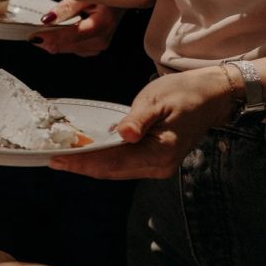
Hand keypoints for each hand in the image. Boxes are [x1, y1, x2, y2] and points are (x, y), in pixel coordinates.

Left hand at [29, 0, 124, 56]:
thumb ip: (67, 6)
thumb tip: (47, 20)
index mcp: (103, 22)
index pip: (72, 35)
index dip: (50, 37)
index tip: (33, 37)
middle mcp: (103, 38)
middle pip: (69, 46)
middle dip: (49, 41)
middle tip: (30, 35)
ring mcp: (101, 44)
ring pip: (70, 49)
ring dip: (55, 43)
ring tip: (40, 34)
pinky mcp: (97, 46)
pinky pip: (75, 49)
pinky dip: (63, 43)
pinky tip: (55, 35)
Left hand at [49, 67, 234, 178]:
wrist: (212, 97)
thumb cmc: (186, 94)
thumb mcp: (158, 100)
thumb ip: (138, 119)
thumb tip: (123, 134)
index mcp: (160, 153)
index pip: (113, 163)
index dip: (83, 162)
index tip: (59, 159)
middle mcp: (159, 166)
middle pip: (111, 171)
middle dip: (81, 165)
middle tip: (53, 159)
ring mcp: (157, 166)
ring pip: (115, 170)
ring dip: (89, 165)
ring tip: (63, 158)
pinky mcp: (154, 161)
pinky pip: (122, 164)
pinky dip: (103, 160)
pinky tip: (86, 154)